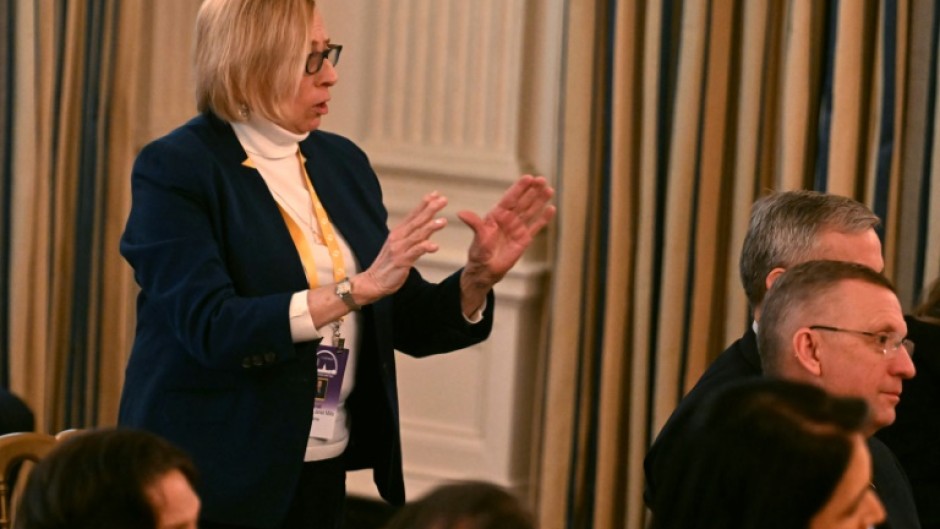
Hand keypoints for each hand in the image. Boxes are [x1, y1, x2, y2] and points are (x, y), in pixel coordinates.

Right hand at [354, 192, 447, 303]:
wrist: (373, 282)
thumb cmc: (389, 265)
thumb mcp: (400, 246)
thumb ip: (413, 236)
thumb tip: (427, 225)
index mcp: (398, 232)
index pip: (413, 215)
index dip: (424, 204)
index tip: (436, 194)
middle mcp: (398, 237)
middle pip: (417, 221)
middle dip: (430, 209)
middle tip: (443, 199)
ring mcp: (399, 249)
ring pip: (417, 235)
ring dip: (430, 227)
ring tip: (443, 221)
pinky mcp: (401, 261)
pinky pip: (415, 252)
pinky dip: (424, 247)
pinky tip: (435, 246)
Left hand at [458, 175, 555, 305]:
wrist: (486, 270)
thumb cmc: (479, 253)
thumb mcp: (478, 238)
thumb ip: (474, 224)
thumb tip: (461, 213)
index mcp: (497, 215)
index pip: (510, 198)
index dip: (519, 188)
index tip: (528, 177)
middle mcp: (508, 219)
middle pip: (522, 201)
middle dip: (532, 190)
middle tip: (542, 179)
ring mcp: (517, 228)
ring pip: (531, 211)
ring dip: (540, 200)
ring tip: (549, 189)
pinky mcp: (525, 239)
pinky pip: (536, 226)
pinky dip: (543, 218)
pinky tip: (551, 208)